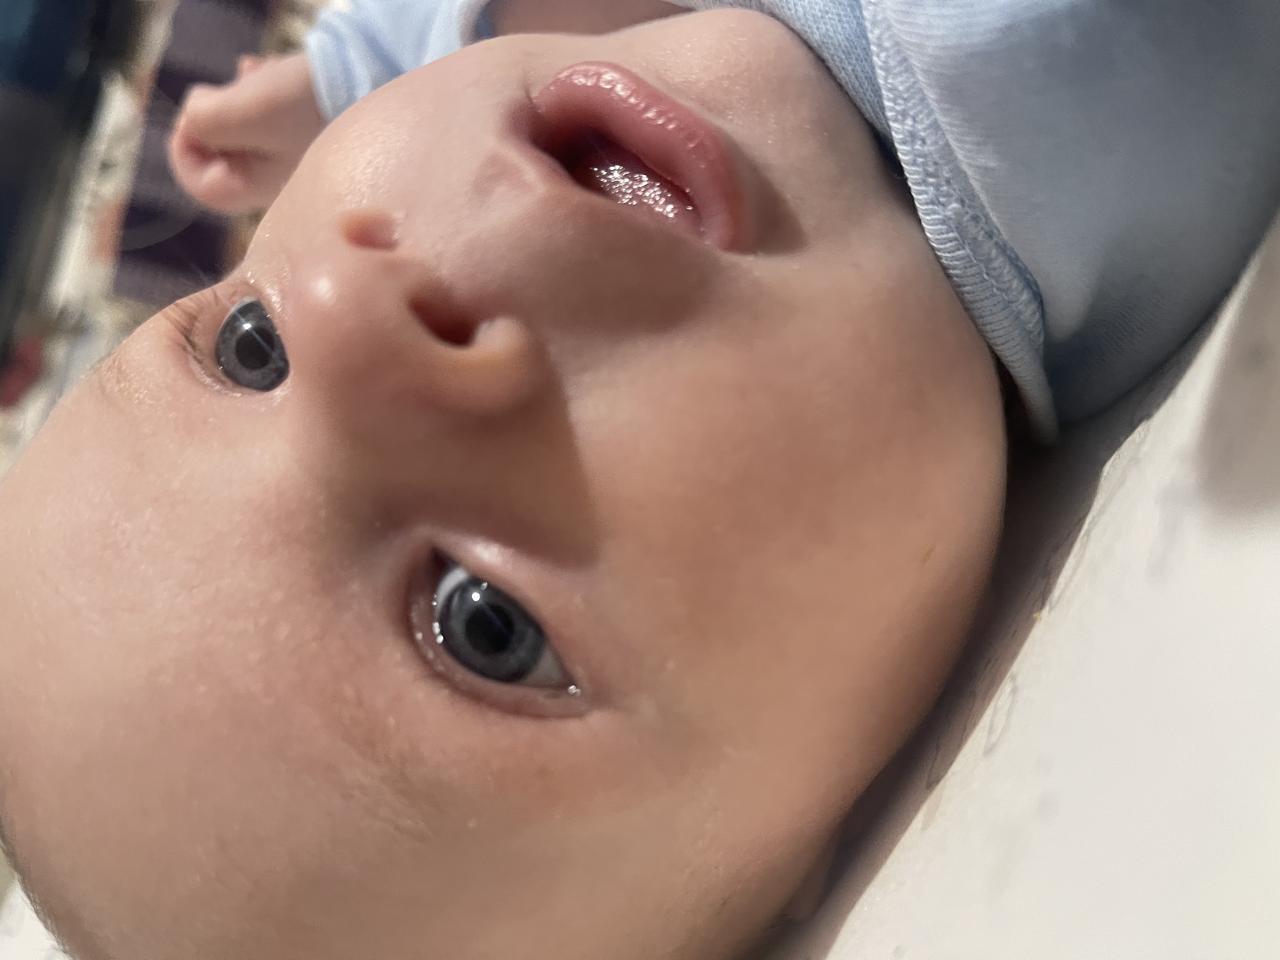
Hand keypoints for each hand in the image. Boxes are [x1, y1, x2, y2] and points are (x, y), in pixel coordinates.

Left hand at [169, 53, 325, 214]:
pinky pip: (269, 119)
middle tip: (234, 86)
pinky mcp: (307, 138)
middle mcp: (274, 183)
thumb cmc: (303, 104)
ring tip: (257, 73)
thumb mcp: (241, 110)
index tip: (196, 110)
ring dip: (239, 96)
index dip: (184, 144)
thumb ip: (202, 119)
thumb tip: (195, 113)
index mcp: (256, 188)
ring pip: (243, 131)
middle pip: (220, 153)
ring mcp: (292, 161)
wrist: (367, 84)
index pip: (197, 182)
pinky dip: (262, 93)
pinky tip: (273, 73)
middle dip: (217, 113)